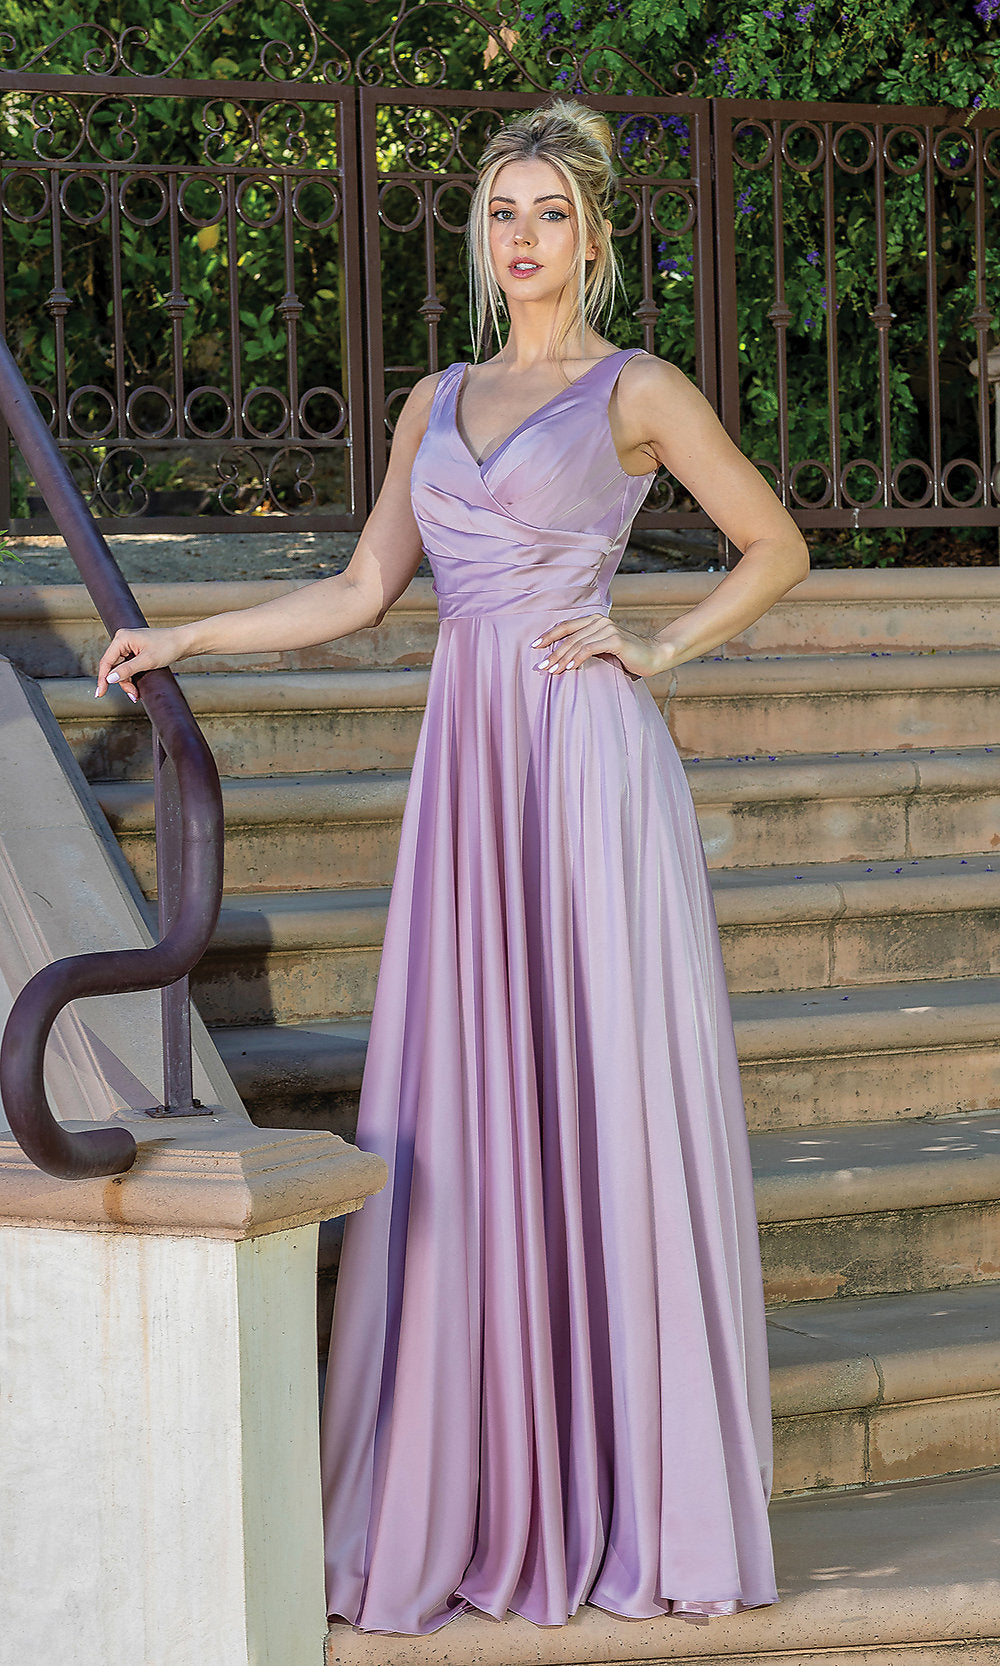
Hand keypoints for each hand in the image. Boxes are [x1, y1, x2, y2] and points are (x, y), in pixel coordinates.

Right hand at [95, 626, 186, 701]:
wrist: (184, 642)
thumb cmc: (168, 647)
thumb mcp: (147, 661)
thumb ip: (127, 670)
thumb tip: (110, 679)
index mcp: (122, 638)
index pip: (106, 661)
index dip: (102, 679)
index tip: (100, 694)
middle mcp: (123, 640)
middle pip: (114, 667)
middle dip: (122, 683)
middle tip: (133, 695)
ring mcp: (130, 646)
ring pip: (121, 669)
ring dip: (128, 683)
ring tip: (137, 694)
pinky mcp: (136, 651)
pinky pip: (128, 667)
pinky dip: (132, 678)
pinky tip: (137, 688)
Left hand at [531, 614, 671, 679]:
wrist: (653, 656)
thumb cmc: (627, 657)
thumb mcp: (603, 651)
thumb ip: (586, 648)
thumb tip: (561, 659)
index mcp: (594, 621)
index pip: (566, 626)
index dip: (549, 635)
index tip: (535, 646)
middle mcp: (600, 621)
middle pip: (569, 636)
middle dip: (552, 652)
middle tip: (541, 666)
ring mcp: (607, 628)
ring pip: (577, 643)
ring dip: (562, 658)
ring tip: (551, 671)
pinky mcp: (615, 639)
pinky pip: (589, 649)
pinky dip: (577, 659)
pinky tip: (568, 668)